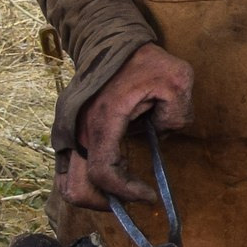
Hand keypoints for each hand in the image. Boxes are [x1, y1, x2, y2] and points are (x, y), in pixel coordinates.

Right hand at [61, 43, 194, 210]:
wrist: (110, 43)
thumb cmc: (144, 62)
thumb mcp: (177, 79)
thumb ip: (178, 111)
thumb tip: (165, 133)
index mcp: (102, 120)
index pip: (104, 173)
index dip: (127, 192)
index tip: (150, 196)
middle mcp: (77, 131)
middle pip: (76, 189)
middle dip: (106, 202)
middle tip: (133, 200)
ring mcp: (68, 134)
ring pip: (68, 183)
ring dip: (96, 194)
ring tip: (125, 189)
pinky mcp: (68, 134)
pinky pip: (69, 170)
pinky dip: (88, 181)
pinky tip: (114, 175)